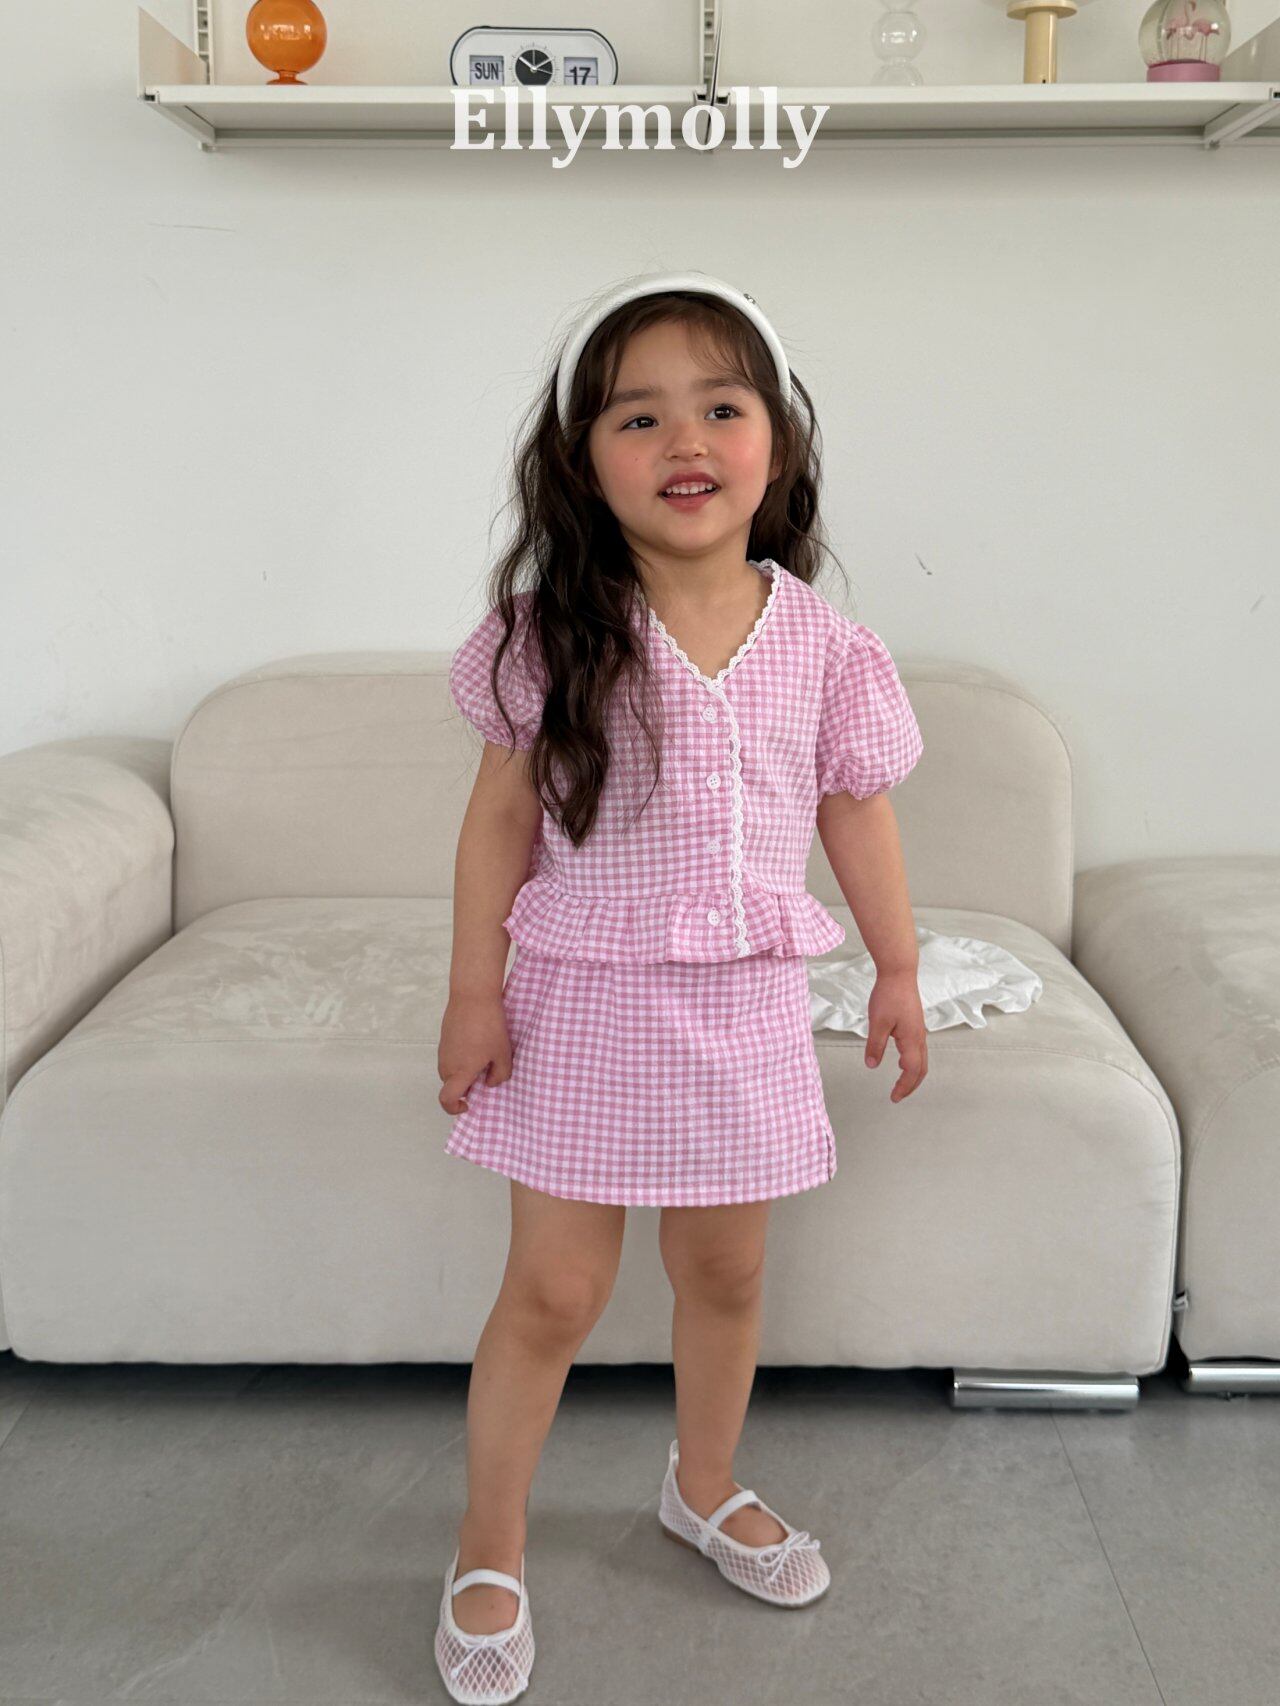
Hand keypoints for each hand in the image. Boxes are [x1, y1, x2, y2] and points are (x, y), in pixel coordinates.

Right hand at [438, 990, 512, 1114]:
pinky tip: (478, 1043)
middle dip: (466, 1086)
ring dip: (464, 1071)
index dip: (454, 1108)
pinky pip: (451, 1057)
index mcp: (460, 1072)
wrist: (473, 996)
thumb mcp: (503, 1054)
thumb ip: (499, 1075)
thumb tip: (490, 1083)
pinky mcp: (444, 1039)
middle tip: (486, 1074)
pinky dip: (461, 1058)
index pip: (447, 1100)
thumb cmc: (489, 1026)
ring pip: (451, 1071)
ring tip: (484, 1056)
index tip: (468, 1104)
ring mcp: (443, 1051)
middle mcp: (446, 1064)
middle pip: (451, 1086)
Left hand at [864, 969, 927, 1102]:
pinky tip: (902, 1060)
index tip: (894, 1097)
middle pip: (921, 1069)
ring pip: (921, 1059)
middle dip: (911, 1085)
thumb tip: (872, 1065)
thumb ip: (875, 1045)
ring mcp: (918, 1030)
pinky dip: (912, 1061)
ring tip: (900, 1082)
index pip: (912, 1071)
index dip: (904, 1086)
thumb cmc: (889, 995)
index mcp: (912, 1039)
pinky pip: (918, 1049)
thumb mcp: (877, 1022)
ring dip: (913, 1074)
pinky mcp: (915, 1024)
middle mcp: (919, 1037)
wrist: (899, 973)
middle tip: (898, 1095)